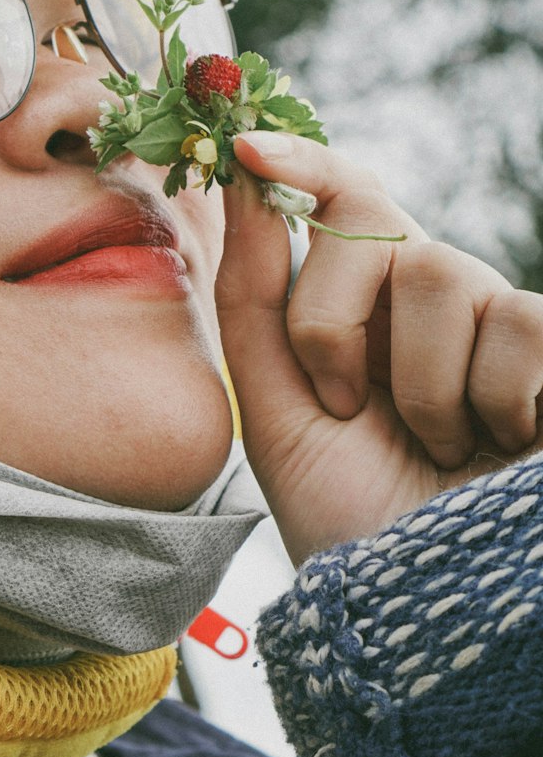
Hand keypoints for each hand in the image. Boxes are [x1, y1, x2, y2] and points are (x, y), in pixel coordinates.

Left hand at [215, 131, 542, 564]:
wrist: (423, 612)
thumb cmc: (349, 517)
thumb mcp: (278, 409)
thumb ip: (255, 294)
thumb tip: (241, 175)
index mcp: (361, 303)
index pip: (341, 196)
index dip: (300, 159)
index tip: (244, 144)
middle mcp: (432, 300)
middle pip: (371, 222)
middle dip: (330, 320)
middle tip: (345, 407)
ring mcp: (502, 325)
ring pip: (440, 272)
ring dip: (415, 382)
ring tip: (435, 447)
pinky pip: (522, 322)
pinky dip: (491, 398)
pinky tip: (499, 448)